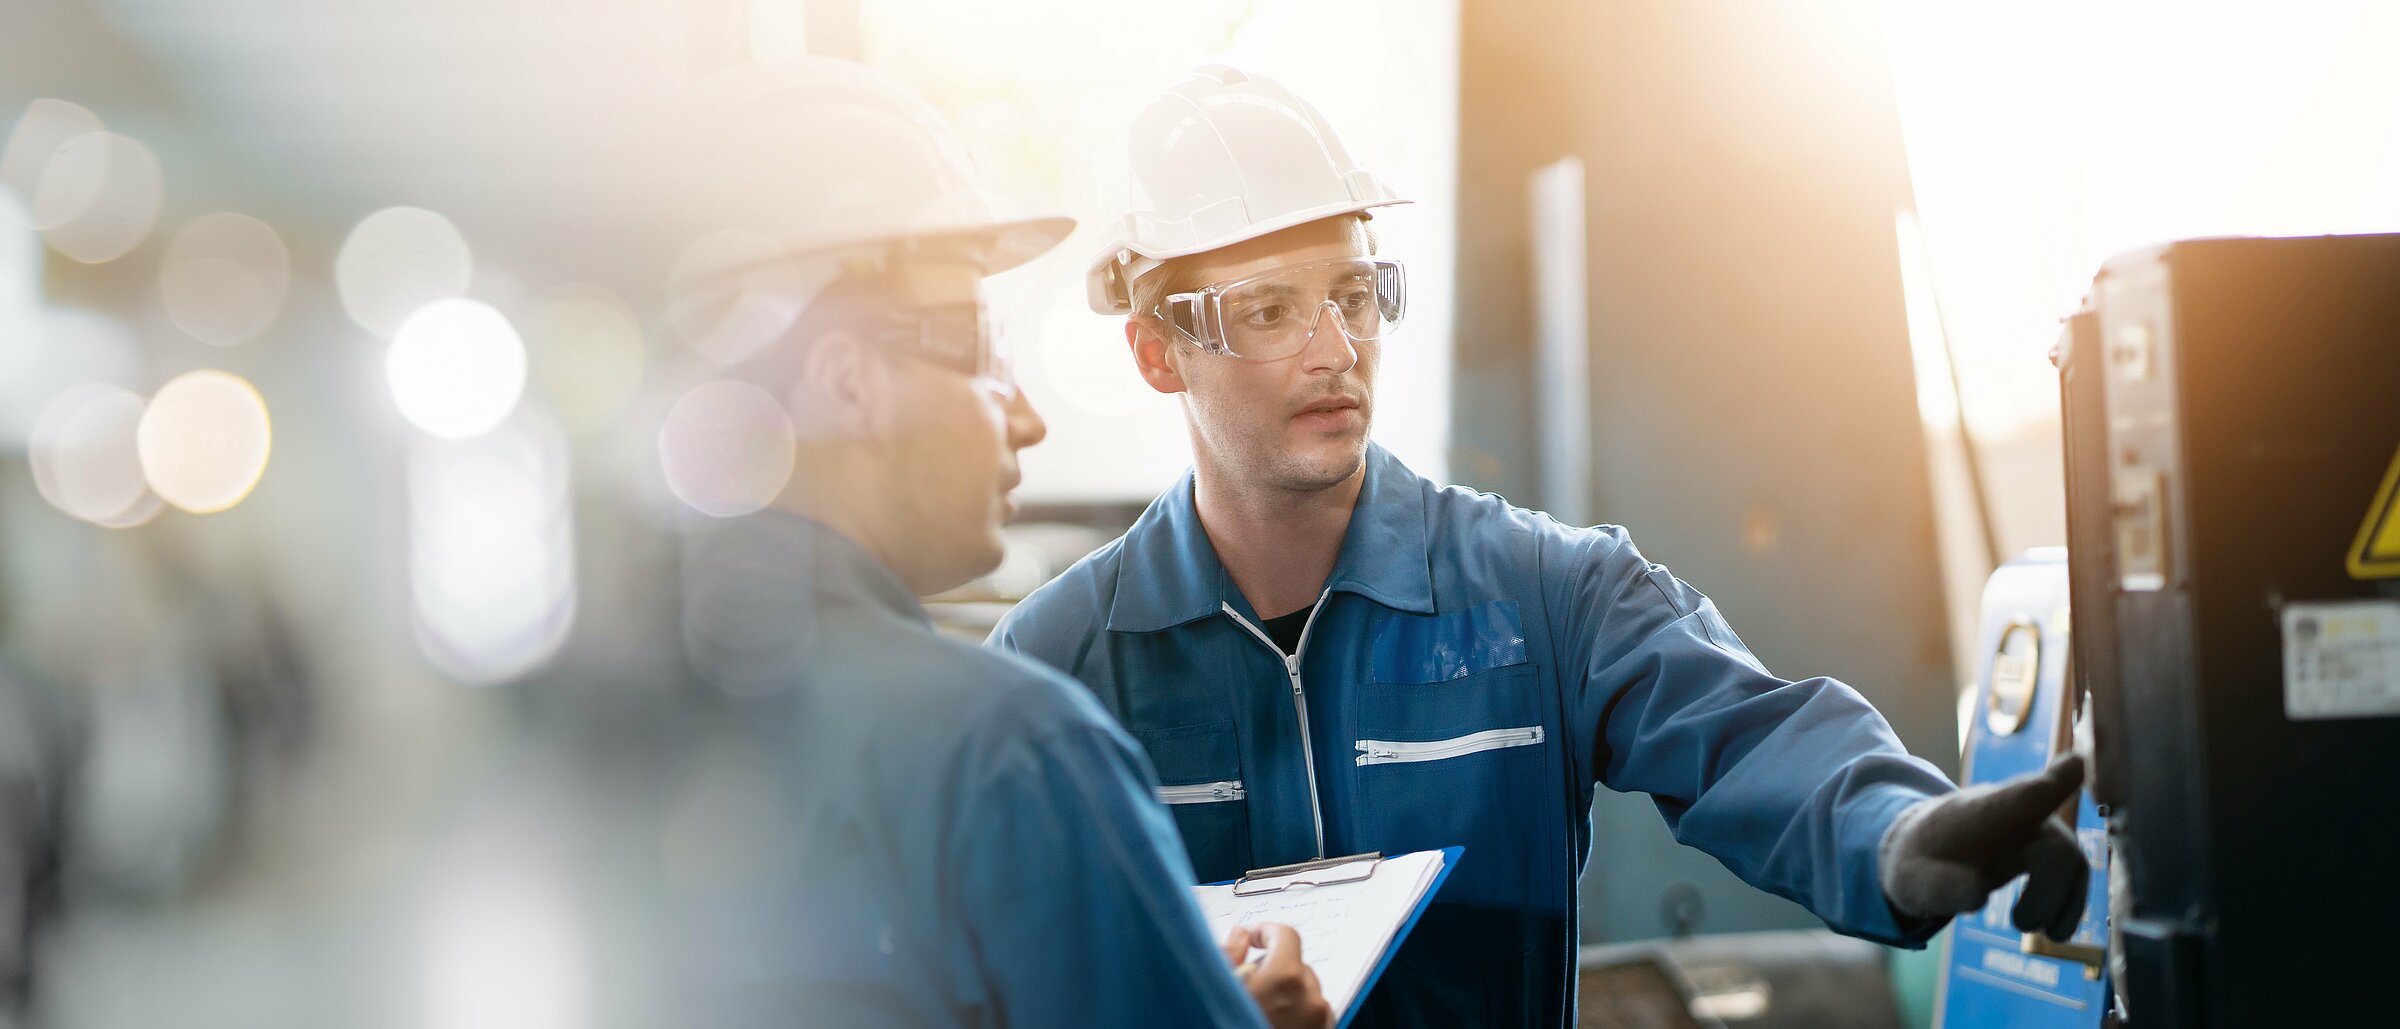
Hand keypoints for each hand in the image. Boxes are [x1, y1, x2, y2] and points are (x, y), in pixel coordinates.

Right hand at [1220, 923, 1330, 1028]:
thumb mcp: (1220, 991)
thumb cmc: (1235, 1027)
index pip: (1286, 935)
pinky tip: (1277, 1022)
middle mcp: (1310, 998)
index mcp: (1285, 979)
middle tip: (1250, 988)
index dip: (1265, 932)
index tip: (1252, 940)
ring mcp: (1321, 1018)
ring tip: (1263, 1010)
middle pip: (1294, 965)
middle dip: (1273, 969)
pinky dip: (1298, 1012)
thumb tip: (1239, 934)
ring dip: (1286, 992)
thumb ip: (1229, 954)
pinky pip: (1313, 1011)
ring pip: (1304, 989)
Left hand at [1878, 754, 2091, 940]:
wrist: (1925, 853)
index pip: (2024, 795)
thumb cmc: (1918, 862)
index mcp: (1982, 812)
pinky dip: (2069, 905)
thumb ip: (1939, 886)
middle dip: (2047, 892)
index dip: (2055, 782)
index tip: (2080, 763)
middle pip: (2056, 844)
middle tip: (2020, 924)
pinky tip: (2054, 930)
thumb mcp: (1912, 880)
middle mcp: (2017, 814)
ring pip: (2072, 861)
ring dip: (2063, 903)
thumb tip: (1978, 894)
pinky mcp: (2046, 851)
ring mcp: (2034, 829)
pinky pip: (2073, 873)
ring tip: (2042, 933)